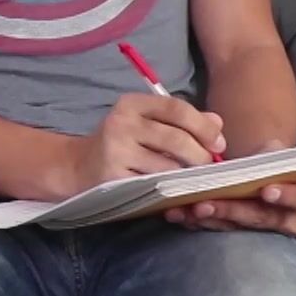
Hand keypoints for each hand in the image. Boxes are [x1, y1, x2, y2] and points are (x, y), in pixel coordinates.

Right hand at [59, 94, 225, 196]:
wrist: (77, 167)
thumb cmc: (120, 144)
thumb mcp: (146, 124)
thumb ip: (181, 121)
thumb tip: (217, 123)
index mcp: (132, 104)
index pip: (176, 109)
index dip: (203, 127)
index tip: (218, 143)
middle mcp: (121, 123)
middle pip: (176, 139)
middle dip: (201, 156)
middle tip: (208, 167)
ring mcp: (115, 152)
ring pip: (168, 167)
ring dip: (186, 177)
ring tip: (190, 179)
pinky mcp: (113, 178)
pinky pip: (154, 187)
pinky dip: (170, 191)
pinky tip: (173, 192)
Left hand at [163, 140, 295, 235]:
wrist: (253, 175)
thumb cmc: (266, 163)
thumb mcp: (271, 153)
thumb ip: (269, 152)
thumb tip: (268, 147)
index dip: (288, 196)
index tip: (266, 190)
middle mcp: (285, 218)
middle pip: (263, 219)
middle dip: (234, 210)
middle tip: (208, 203)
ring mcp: (259, 230)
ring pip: (237, 229)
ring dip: (212, 218)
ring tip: (190, 208)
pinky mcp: (234, 234)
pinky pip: (216, 230)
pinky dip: (195, 222)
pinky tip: (178, 213)